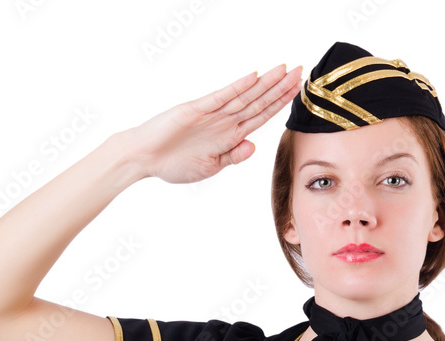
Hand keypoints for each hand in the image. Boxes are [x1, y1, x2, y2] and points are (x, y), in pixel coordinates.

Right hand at [125, 64, 302, 183]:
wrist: (143, 158)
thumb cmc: (174, 163)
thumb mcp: (211, 166)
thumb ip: (232, 156)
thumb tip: (252, 146)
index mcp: (229, 135)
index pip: (261, 116)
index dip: (280, 104)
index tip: (297, 92)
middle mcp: (224, 121)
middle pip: (258, 102)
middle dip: (280, 88)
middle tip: (300, 72)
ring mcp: (211, 113)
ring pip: (244, 97)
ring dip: (265, 84)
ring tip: (284, 70)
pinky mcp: (196, 109)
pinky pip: (220, 98)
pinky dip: (236, 88)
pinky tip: (253, 78)